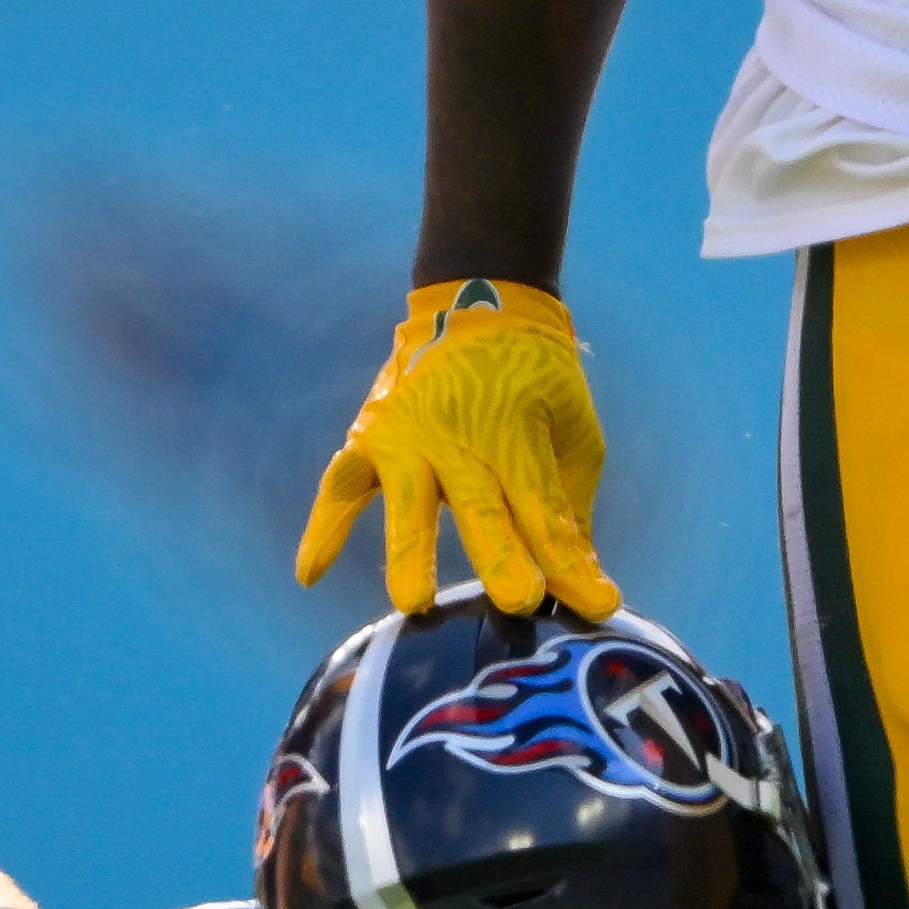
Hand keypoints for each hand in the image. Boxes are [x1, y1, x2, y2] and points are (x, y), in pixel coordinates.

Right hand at [294, 278, 618, 614]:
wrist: (477, 303)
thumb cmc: (538, 380)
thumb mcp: (574, 431)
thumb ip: (570, 506)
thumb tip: (580, 582)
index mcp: (516, 435)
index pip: (545, 510)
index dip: (570, 562)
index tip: (598, 606)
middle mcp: (459, 437)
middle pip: (481, 508)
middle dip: (500, 555)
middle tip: (517, 602)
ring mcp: (407, 438)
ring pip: (408, 502)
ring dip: (412, 551)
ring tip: (414, 602)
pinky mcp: (369, 438)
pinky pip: (341, 487)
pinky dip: (324, 528)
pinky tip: (310, 575)